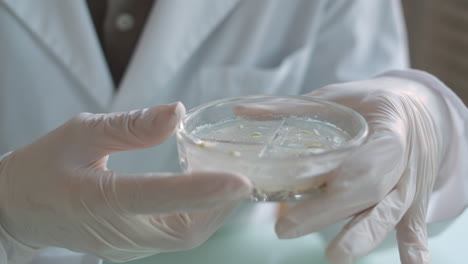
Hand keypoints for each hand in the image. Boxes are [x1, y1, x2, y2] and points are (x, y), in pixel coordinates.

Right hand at [0, 102, 250, 261]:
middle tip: (242, 172)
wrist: (17, 210)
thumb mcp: (80, 134)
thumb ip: (130, 126)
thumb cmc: (43, 168)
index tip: (239, 180)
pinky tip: (203, 191)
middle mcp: (118, 232)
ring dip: (213, 209)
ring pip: (185, 236)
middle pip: (185, 229)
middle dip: (220, 204)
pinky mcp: (132, 248)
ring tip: (228, 178)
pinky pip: (175, 235)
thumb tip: (177, 113)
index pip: (156, 197)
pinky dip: (197, 214)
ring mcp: (127, 246)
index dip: (200, 190)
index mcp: (99, 200)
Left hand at [269, 75, 448, 262]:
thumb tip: (241, 113)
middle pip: (369, 193)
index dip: (338, 185)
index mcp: (386, 133)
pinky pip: (415, 227)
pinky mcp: (412, 202)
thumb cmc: (370, 104)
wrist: (415, 113)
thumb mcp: (336, 97)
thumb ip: (292, 108)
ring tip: (335, 256)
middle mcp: (401, 164)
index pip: (363, 163)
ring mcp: (409, 186)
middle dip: (328, 212)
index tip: (304, 200)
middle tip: (285, 228)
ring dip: (362, 237)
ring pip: (387, 215)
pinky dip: (414, 249)